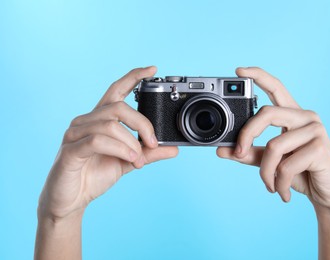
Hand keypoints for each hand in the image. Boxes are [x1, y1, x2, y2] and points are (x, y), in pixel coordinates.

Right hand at [38, 66, 178, 220]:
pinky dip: (119, 149)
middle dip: (142, 124)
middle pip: (118, 107)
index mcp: (100, 120)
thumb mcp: (128, 162)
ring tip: (138, 159)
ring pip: (110, 125)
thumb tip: (173, 149)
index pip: (116, 90)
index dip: (133, 77)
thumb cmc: (95, 176)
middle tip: (153, 143)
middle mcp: (86, 121)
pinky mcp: (70, 150)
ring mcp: (76, 134)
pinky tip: (129, 160)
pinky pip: (97, 141)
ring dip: (131, 143)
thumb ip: (148, 153)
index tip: (152, 69)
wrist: (71, 200)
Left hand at [217, 67, 329, 211]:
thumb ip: (248, 154)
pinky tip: (282, 192)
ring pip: (274, 146)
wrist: (329, 195)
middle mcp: (305, 117)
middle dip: (247, 135)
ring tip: (269, 185)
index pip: (276, 88)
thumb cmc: (301, 173)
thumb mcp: (271, 162)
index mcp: (293, 115)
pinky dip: (278, 183)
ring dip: (265, 172)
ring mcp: (315, 130)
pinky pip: (286, 165)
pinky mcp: (320, 148)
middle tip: (238, 153)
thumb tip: (221, 150)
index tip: (238, 70)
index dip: (258, 76)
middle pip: (267, 113)